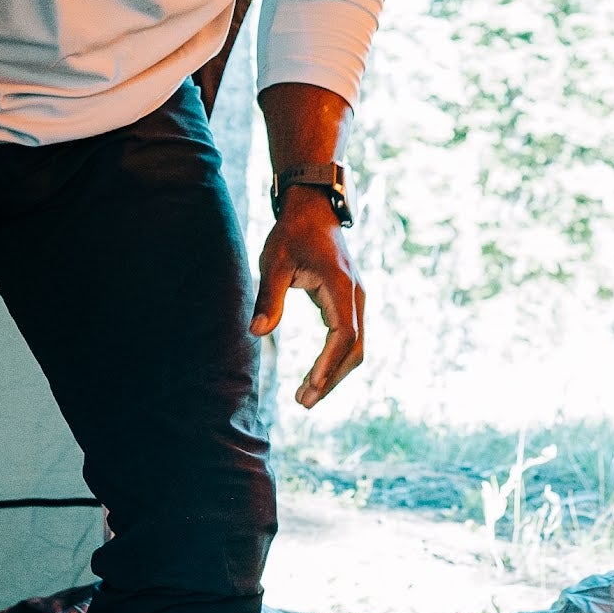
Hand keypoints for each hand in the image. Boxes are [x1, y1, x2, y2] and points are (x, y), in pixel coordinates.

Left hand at [250, 187, 367, 406]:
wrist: (313, 211)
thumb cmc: (291, 234)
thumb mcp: (273, 262)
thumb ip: (268, 298)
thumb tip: (257, 333)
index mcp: (340, 285)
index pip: (344, 333)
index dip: (329, 361)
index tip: (311, 384)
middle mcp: (355, 295)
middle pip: (355, 348)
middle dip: (331, 378)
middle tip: (303, 402)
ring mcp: (356, 300)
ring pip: (355, 347)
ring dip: (333, 374)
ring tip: (305, 396)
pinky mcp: (349, 303)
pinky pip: (349, 339)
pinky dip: (334, 361)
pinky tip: (315, 376)